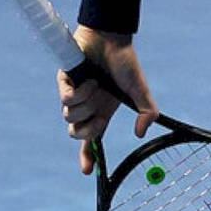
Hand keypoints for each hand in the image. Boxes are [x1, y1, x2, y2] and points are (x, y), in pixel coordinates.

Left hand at [60, 30, 158, 173]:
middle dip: (86, 130)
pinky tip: (90, 81)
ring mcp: (74, 94)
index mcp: (103, 111)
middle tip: (98, 118)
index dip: (88, 157)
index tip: (88, 172)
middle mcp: (87, 105)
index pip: (91, 139)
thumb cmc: (125, 62)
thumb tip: (140, 134)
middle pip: (76, 133)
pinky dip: (80, 93)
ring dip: (86, 105)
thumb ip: (147, 112)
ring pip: (69, 116)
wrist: (111, 38)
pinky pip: (66, 100)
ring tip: (96, 87)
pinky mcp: (63, 82)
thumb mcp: (140, 91)